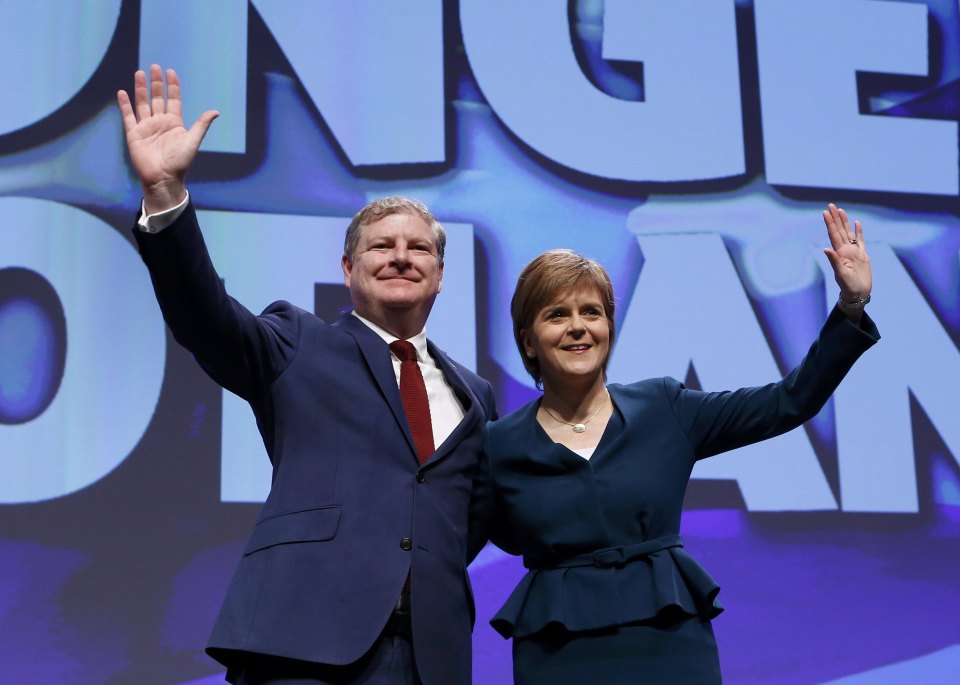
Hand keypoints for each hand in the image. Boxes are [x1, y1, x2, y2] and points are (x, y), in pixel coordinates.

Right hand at [116, 65, 218, 213]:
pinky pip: (128, 116)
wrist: (163, 178)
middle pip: (157, 98)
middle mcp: (160, 122)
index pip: (173, 100)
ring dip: (140, 89)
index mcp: (174, 123)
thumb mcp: (193, 141)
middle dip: (156, 83)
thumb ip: (201, 125)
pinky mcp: (134, 134)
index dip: (172, 86)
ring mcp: (146, 127)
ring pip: (142, 103)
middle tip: (154, 67)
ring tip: (139, 73)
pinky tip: (122, 92)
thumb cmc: (180, 162)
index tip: (170, 72)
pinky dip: (125, 105)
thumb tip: (215, 111)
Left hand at [822, 203, 871, 318]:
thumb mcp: (841, 274)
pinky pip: (860, 240)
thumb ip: (834, 261)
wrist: (858, 293)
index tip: (825, 212)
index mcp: (840, 253)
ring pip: (848, 233)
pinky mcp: (862, 255)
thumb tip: (826, 249)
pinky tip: (856, 222)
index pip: (833, 234)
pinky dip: (858, 231)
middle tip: (831, 205)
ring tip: (841, 210)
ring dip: (844, 222)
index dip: (830, 223)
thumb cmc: (848, 286)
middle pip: (839, 230)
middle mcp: (845, 250)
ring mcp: (854, 252)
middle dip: (835, 218)